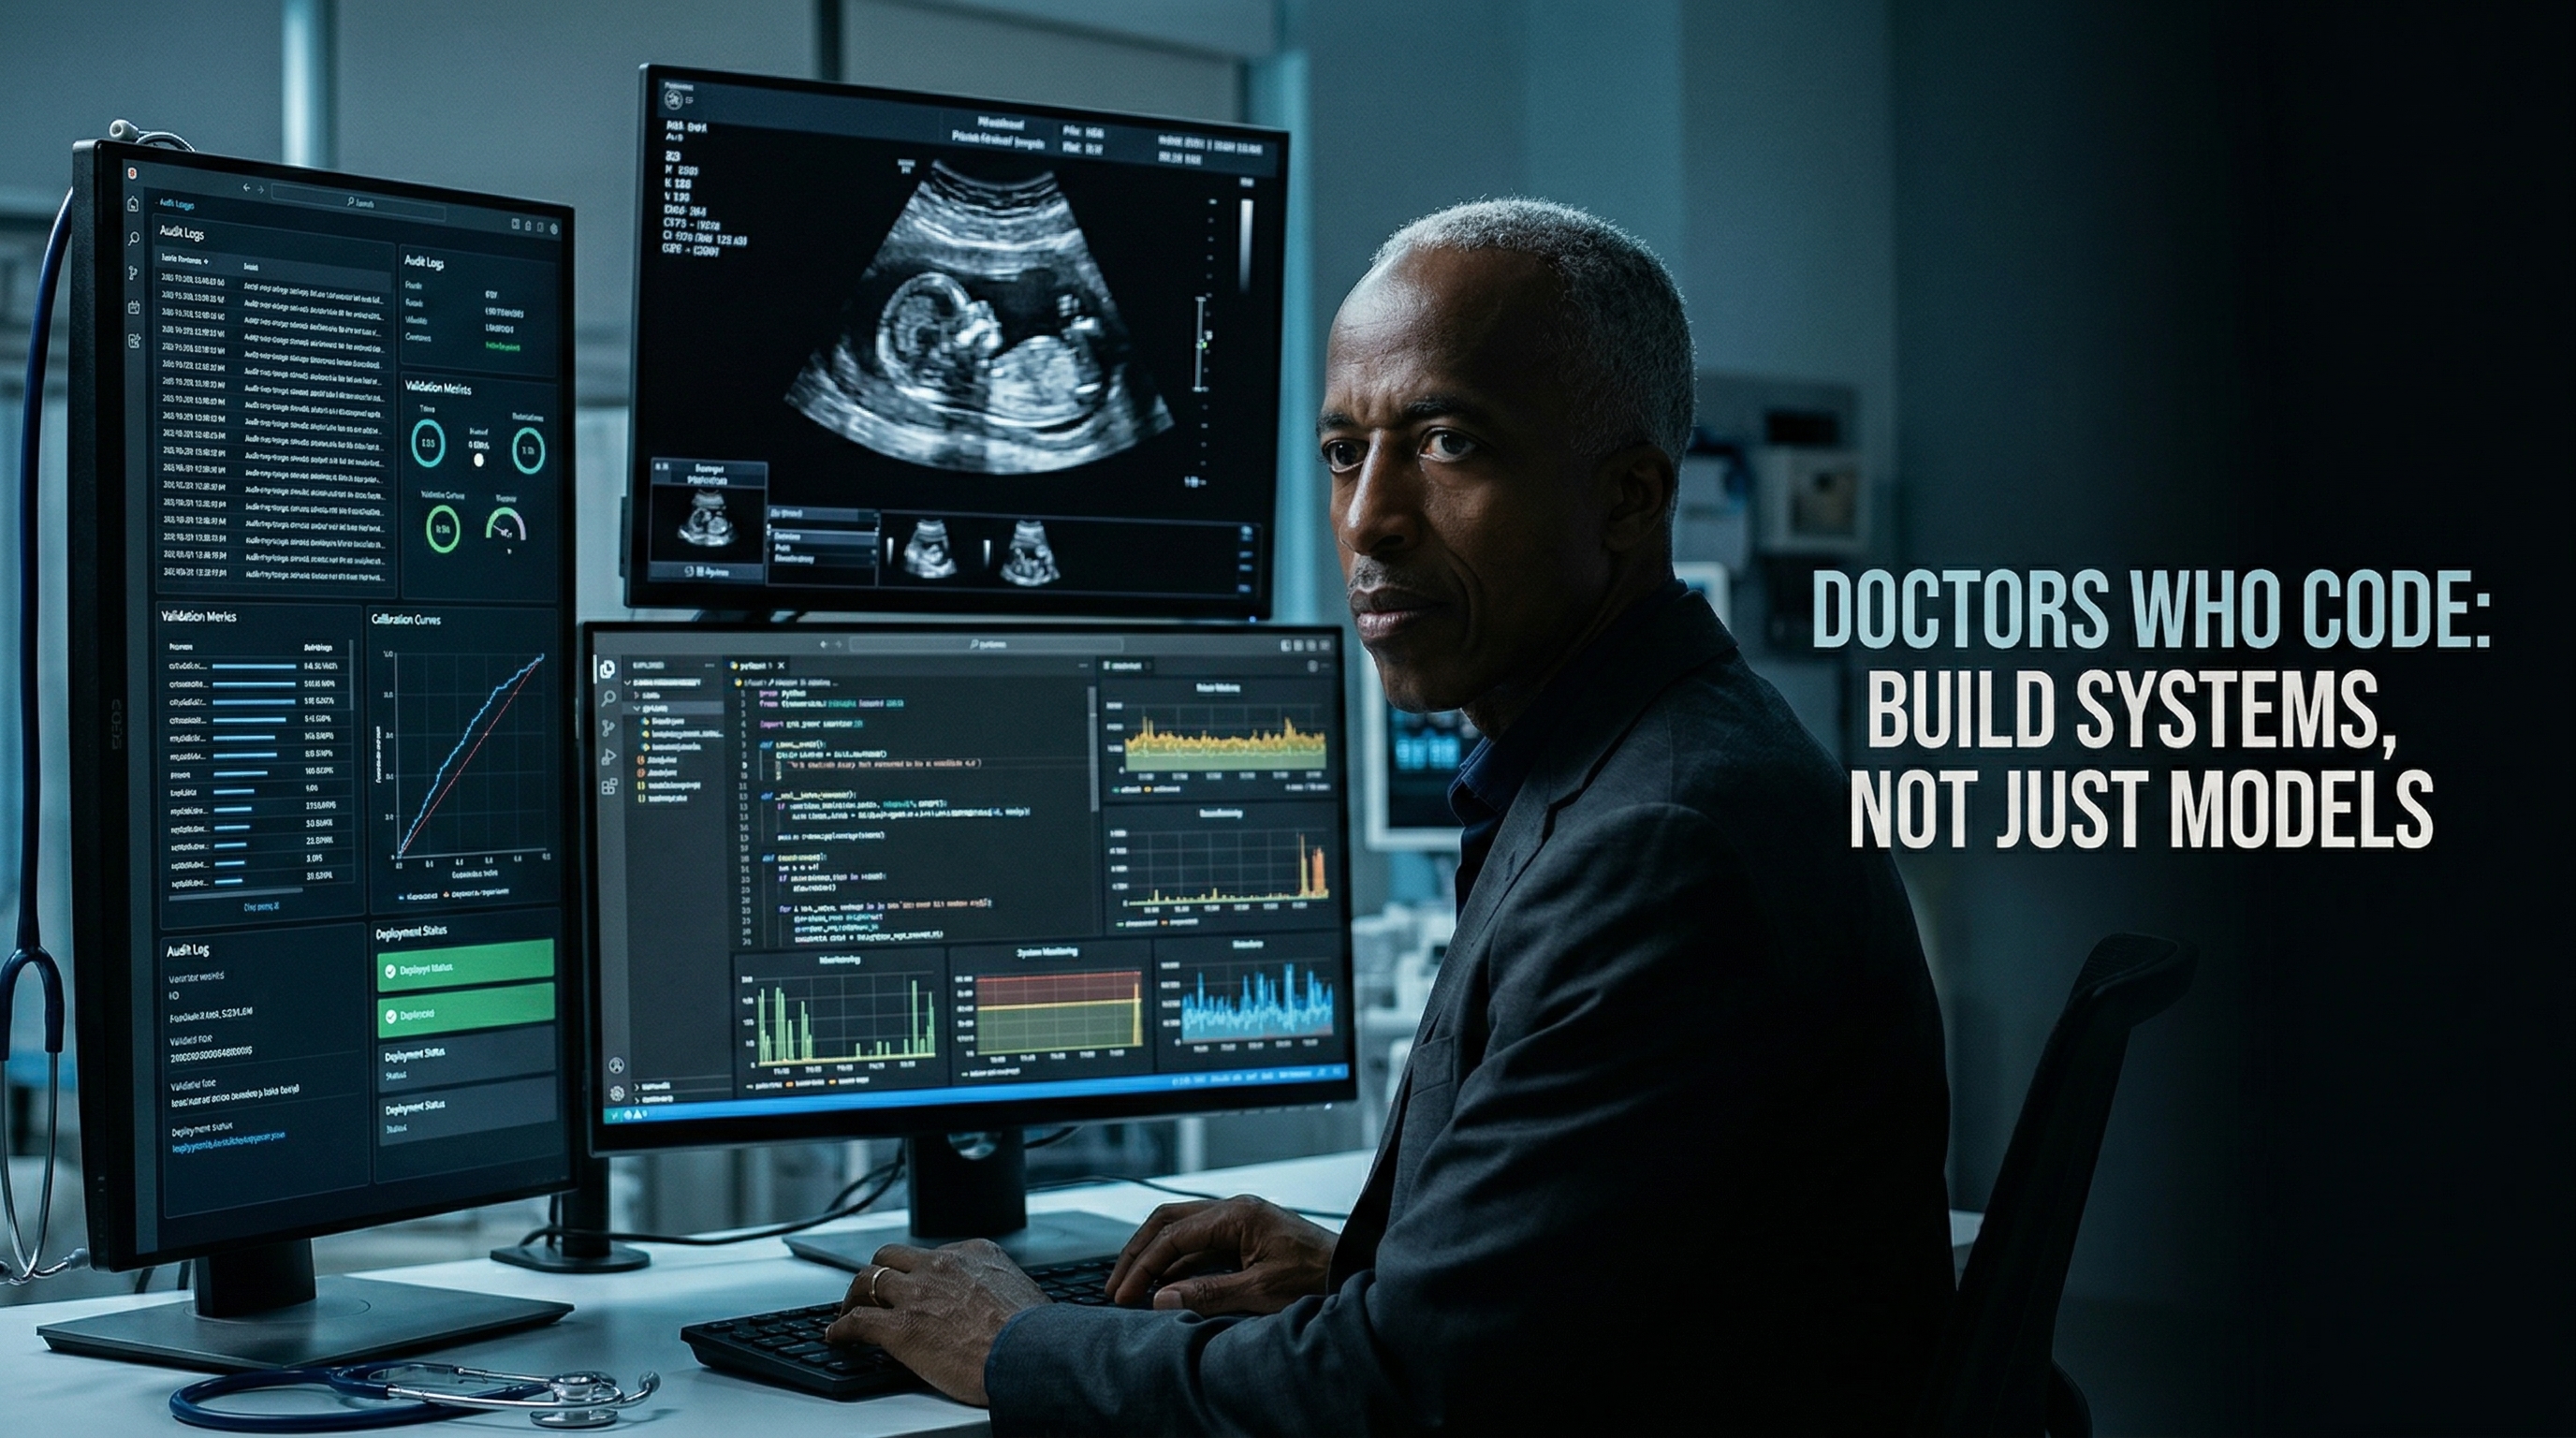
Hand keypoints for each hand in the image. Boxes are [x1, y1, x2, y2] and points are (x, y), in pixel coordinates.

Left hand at [824, 1239, 1046, 1405]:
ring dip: (854, 1295)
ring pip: (868, 1280)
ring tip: (848, 1310)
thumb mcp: (1023, 1292)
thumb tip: (1003, 1305)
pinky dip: (842, 1329)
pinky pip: (857, 1321)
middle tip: (874, 1290)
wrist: (1030, 1354)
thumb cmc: (1036, 1333)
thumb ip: (1000, 1289)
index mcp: (974, 1254)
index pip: (934, 1253)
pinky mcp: (900, 1327)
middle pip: (893, 1257)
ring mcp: (917, 1293)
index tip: (916, 1284)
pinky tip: (837, 1337)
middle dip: (880, 1272)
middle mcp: (941, 1265)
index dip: (919, 1271)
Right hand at [1105, 1195, 1336, 1314]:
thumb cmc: (1317, 1276)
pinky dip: (1177, 1265)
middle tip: (1116, 1285)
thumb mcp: (1262, 1291)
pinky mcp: (1243, 1237)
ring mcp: (1238, 1221)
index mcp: (1237, 1214)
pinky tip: (1165, 1287)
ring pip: (1180, 1230)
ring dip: (1155, 1258)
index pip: (1173, 1235)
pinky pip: (1199, 1245)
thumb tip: (1161, 1297)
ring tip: (1132, 1287)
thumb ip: (1209, 1293)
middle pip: (1169, 1222)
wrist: (1352, 1270)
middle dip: (1138, 1253)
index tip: (1124, 1293)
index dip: (1144, 1266)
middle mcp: (1234, 1210)